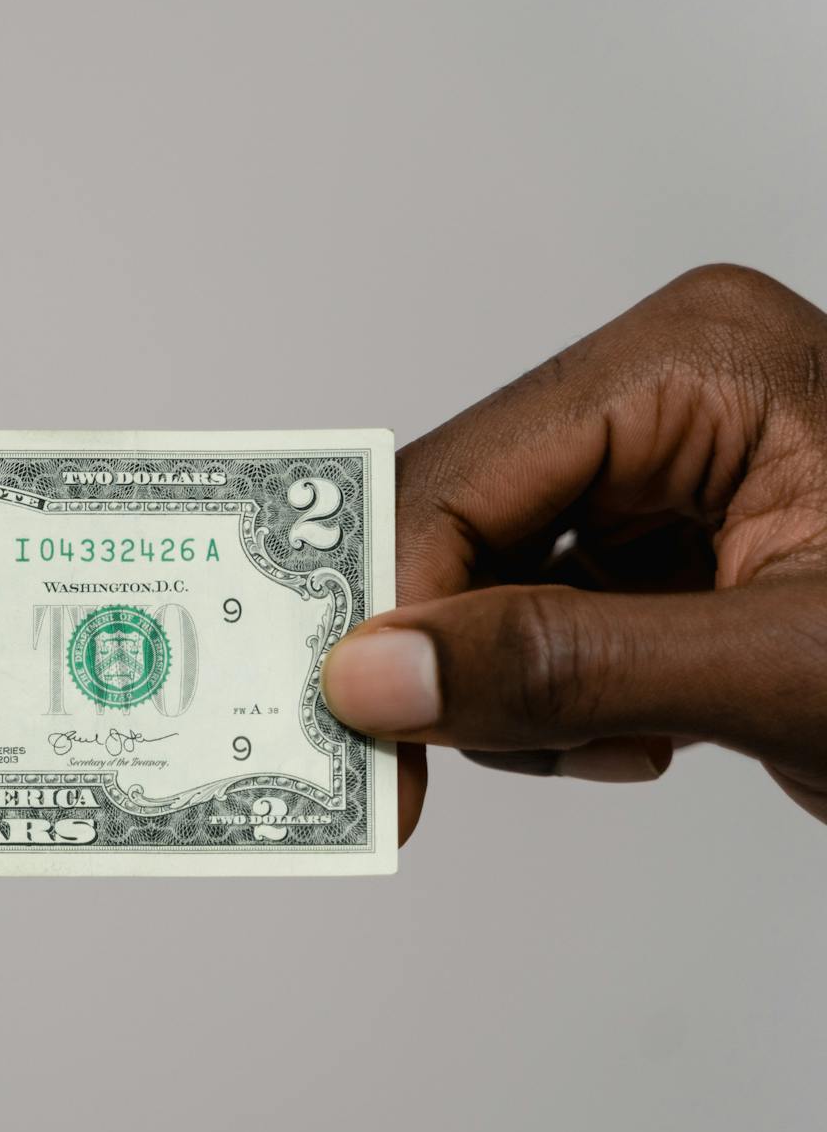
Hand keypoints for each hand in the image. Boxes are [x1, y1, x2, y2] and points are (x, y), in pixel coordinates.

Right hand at [322, 264, 826, 840]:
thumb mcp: (785, 672)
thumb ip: (567, 667)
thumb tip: (374, 675)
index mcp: (696, 362)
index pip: (471, 472)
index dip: (391, 605)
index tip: (347, 732)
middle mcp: (665, 392)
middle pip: (462, 521)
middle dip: (449, 650)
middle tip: (422, 769)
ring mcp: (664, 466)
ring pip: (484, 580)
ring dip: (516, 689)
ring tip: (629, 744)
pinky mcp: (664, 542)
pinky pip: (537, 616)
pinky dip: (558, 699)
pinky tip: (646, 733)